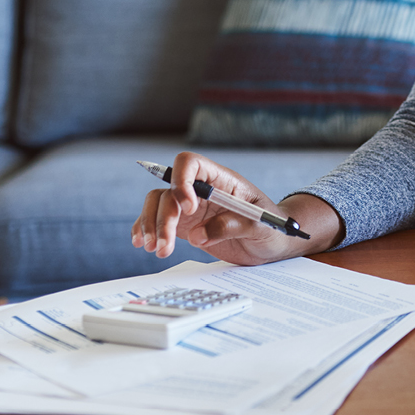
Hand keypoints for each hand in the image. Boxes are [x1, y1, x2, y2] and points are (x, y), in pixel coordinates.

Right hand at [131, 151, 343, 264]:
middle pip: (169, 190)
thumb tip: (196, 235)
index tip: (188, 207)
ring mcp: (191, 207)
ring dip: (150, 225)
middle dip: (163, 217)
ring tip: (156, 250)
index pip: (190, 163)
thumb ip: (232, 226)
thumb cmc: (272, 228)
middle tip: (164, 246)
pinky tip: (142, 244)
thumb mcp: (262, 227)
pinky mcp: (184, 225)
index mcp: (222, 180)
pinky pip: (156, 220)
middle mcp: (202, 189)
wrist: (272, 244)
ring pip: (157, 203)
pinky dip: (144, 229)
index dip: (181, 180)